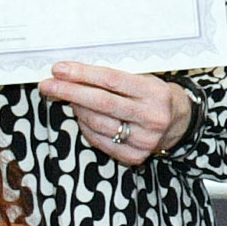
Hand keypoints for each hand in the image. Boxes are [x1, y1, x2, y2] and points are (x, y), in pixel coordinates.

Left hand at [41, 62, 194, 169]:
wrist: (179, 122)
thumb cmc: (153, 95)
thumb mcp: (142, 78)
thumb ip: (113, 77)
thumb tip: (72, 73)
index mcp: (155, 93)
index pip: (111, 81)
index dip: (82, 74)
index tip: (59, 69)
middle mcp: (152, 118)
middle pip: (101, 103)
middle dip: (69, 92)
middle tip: (47, 85)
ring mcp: (144, 140)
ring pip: (96, 123)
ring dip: (76, 109)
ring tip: (69, 98)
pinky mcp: (135, 156)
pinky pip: (99, 140)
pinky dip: (86, 126)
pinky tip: (84, 116)